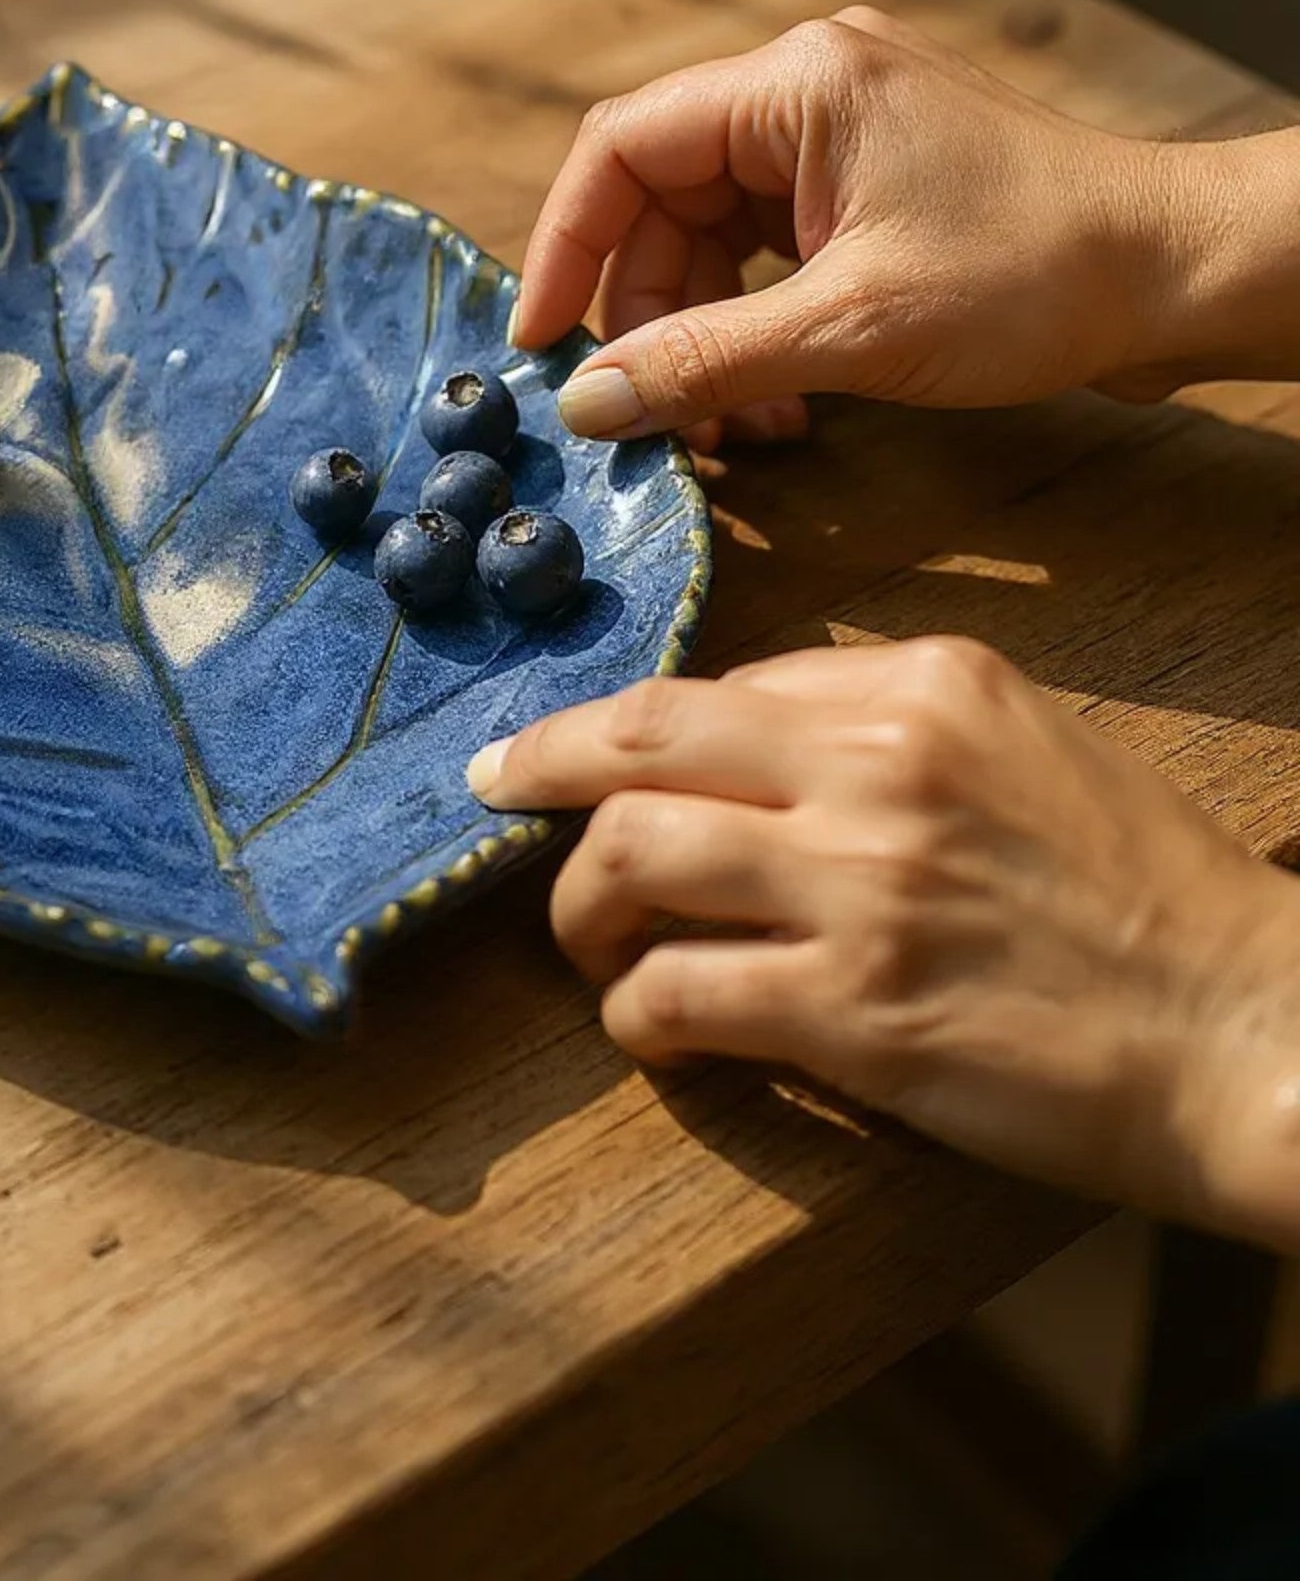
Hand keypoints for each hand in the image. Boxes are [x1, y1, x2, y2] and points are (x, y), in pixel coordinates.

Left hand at [466, 638, 1299, 1247]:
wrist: (1249, 1030)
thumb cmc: (1140, 893)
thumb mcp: (1023, 746)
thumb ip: (881, 724)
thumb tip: (737, 737)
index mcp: (922, 686)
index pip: (717, 688)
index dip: (624, 727)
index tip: (571, 751)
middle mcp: (877, 766)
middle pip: (639, 740)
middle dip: (539, 763)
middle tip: (493, 789)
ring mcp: (858, 888)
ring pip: (628, 858)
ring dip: (578, 908)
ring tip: (592, 945)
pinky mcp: (852, 1013)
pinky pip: (674, 994)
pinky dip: (635, 1015)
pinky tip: (652, 1029)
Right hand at [513, 7, 1278, 448]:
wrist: (1181, 275)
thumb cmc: (1039, 276)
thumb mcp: (850, 329)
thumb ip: (703, 362)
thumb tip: (587, 404)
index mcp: (795, 85)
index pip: (622, 147)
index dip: (566, 245)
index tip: (543, 343)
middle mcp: (806, 91)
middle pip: (660, 200)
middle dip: (644, 315)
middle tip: (647, 412)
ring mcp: (838, 137)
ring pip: (708, 238)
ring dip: (699, 338)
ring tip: (726, 428)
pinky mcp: (865, 187)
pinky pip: (763, 254)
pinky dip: (750, 329)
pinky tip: (771, 402)